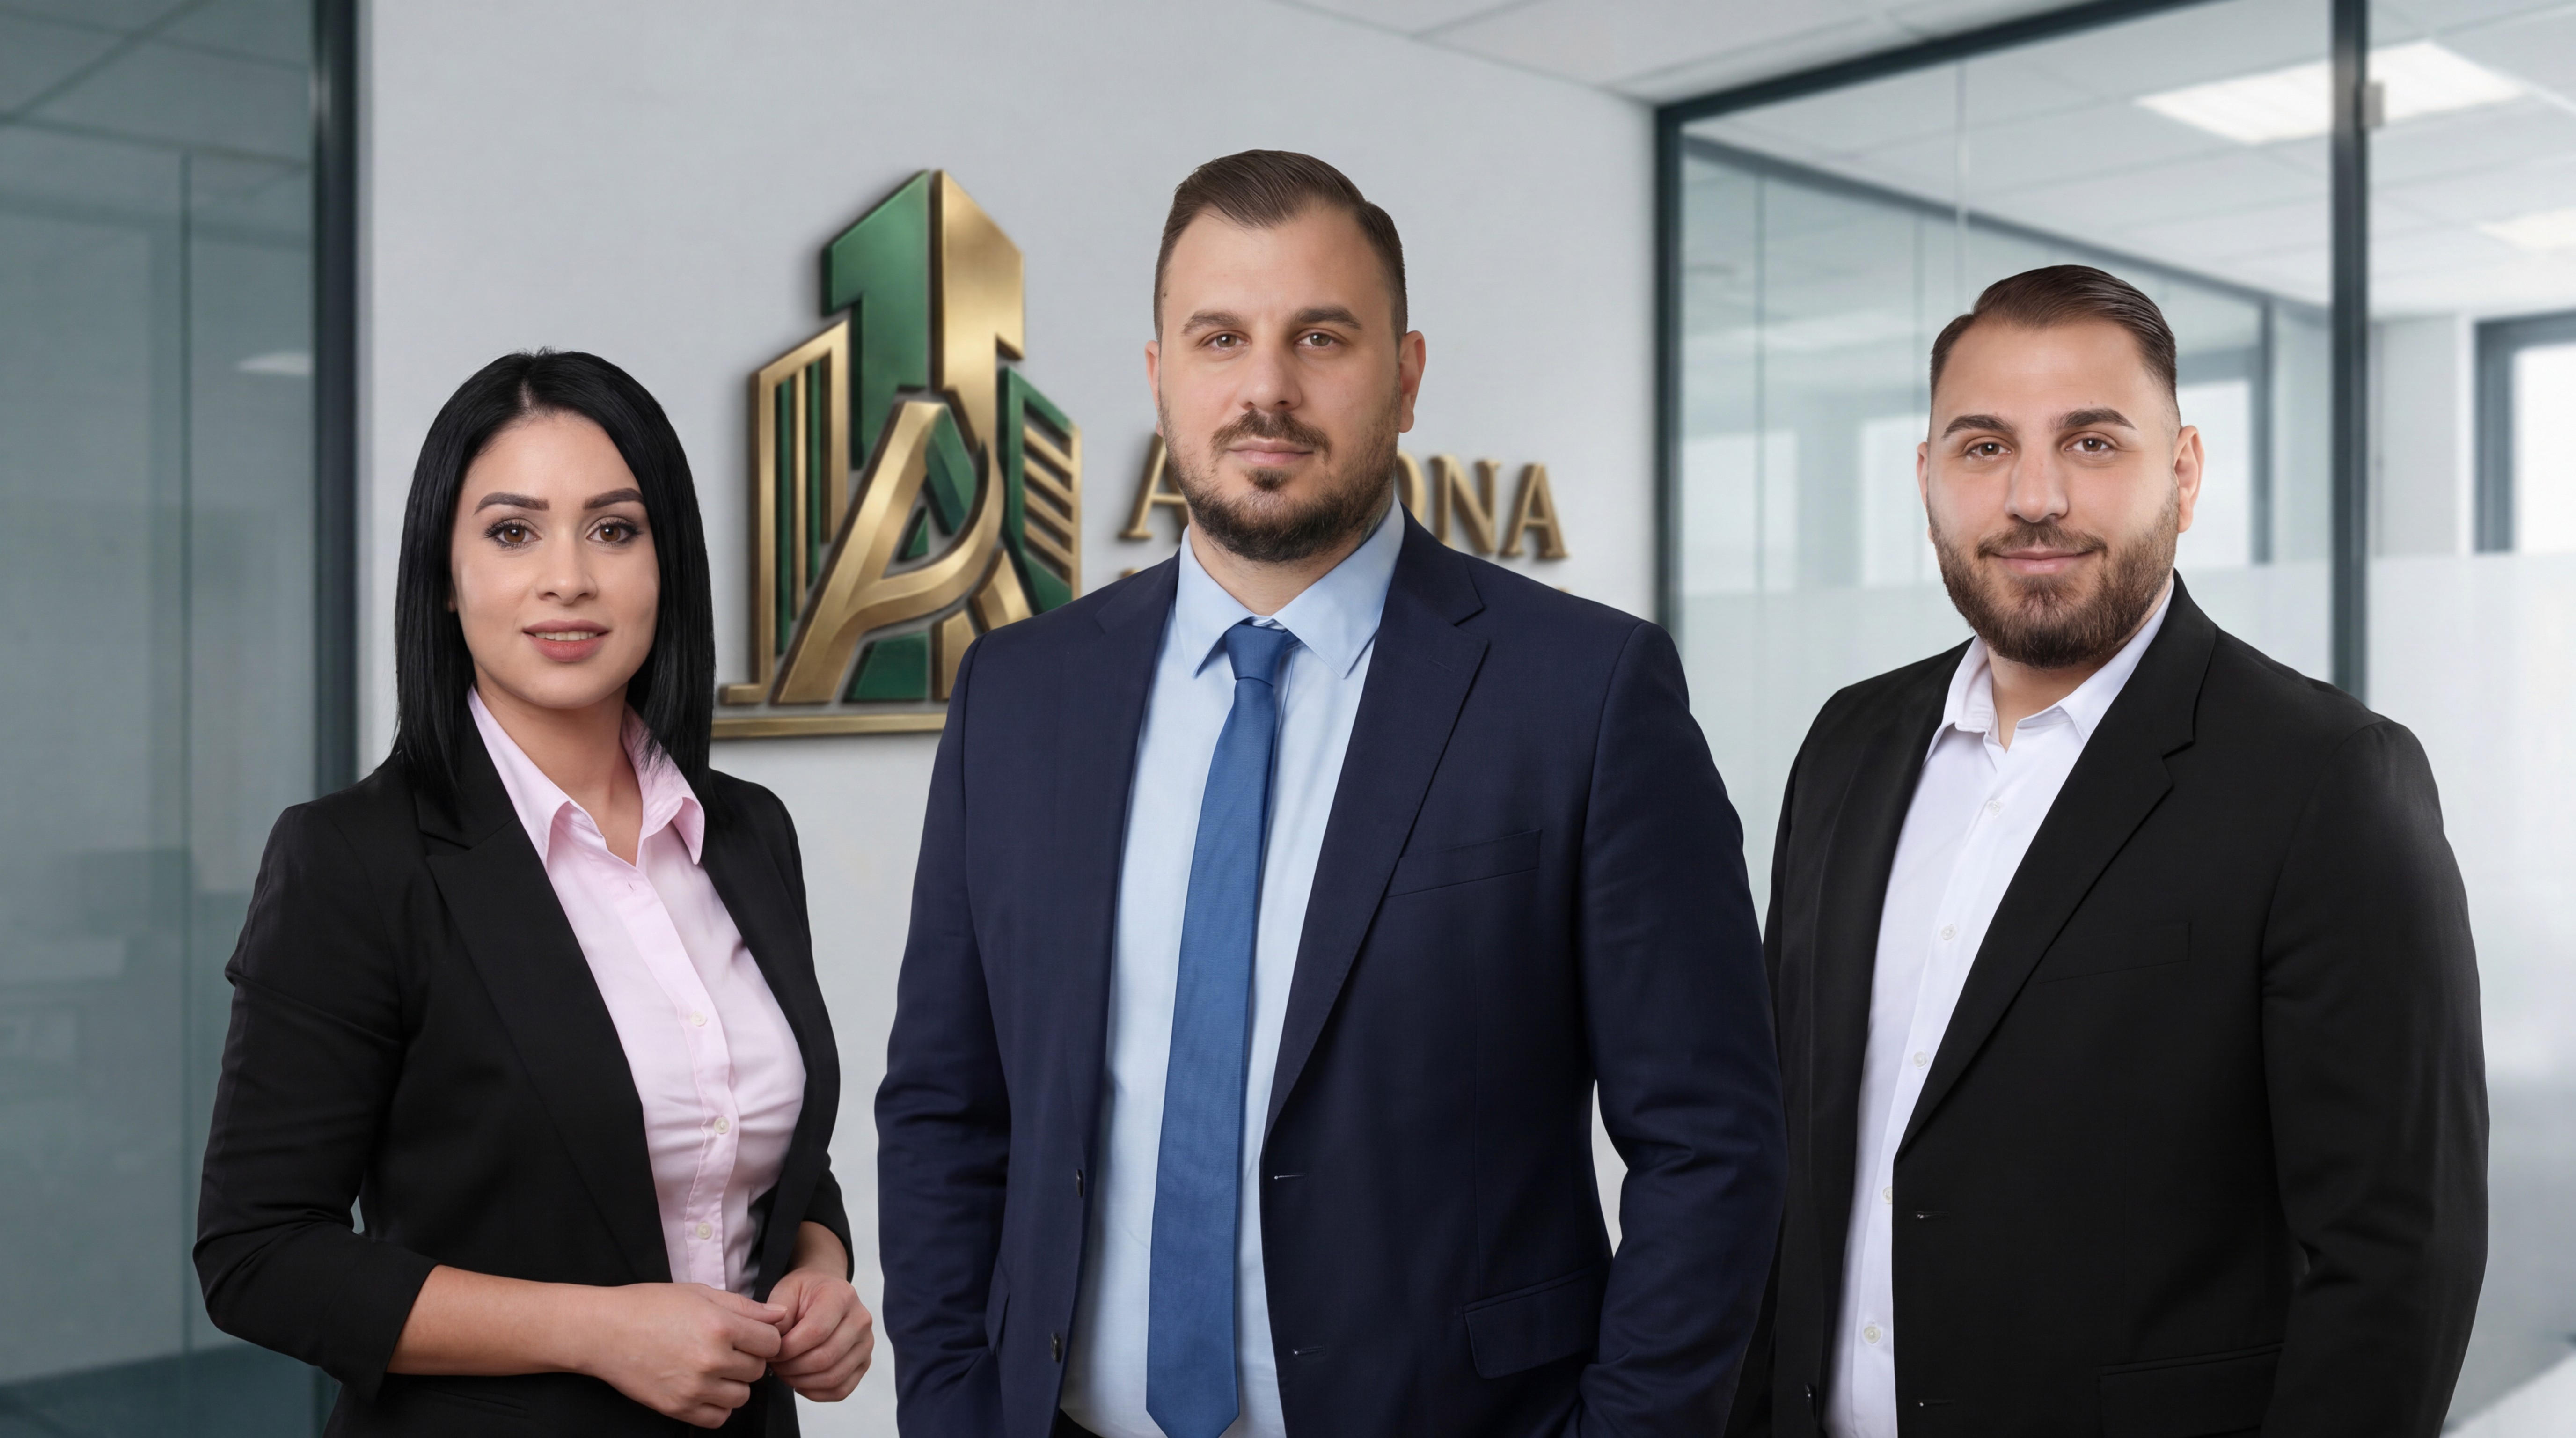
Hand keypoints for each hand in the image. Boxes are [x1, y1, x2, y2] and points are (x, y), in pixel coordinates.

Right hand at [576, 1283, 786, 1427]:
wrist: (604, 1331)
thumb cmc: (647, 1307)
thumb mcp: (700, 1294)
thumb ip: (744, 1307)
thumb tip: (779, 1316)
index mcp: (720, 1326)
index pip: (772, 1342)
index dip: (764, 1337)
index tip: (751, 1335)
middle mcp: (711, 1359)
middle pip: (758, 1369)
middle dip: (749, 1358)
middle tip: (727, 1348)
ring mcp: (694, 1387)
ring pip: (741, 1396)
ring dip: (734, 1383)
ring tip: (714, 1367)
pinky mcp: (678, 1407)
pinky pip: (718, 1418)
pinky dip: (717, 1406)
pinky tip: (705, 1387)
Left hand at [766, 1265, 874, 1401]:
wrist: (825, 1291)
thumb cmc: (805, 1292)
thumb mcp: (786, 1291)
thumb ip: (777, 1314)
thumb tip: (773, 1342)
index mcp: (842, 1296)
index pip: (816, 1332)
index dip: (788, 1348)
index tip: (770, 1351)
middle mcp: (860, 1320)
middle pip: (825, 1358)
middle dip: (792, 1368)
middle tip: (774, 1364)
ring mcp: (866, 1343)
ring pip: (833, 1377)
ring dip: (801, 1382)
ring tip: (785, 1371)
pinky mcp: (864, 1362)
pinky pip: (841, 1390)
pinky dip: (816, 1392)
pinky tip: (800, 1381)